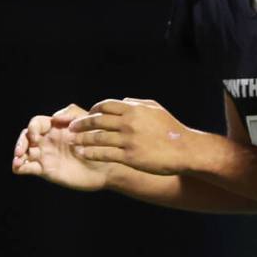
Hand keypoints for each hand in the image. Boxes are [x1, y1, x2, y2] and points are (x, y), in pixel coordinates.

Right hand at [12, 104, 111, 190]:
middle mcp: (48, 140)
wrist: (108, 166)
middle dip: (21, 142)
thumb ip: (74, 115)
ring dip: (17, 155)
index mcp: (57, 127)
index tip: (37, 136)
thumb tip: (55, 117)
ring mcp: (45, 155)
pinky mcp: (45, 170)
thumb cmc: (102, 143)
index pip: (37, 123)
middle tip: (21, 151)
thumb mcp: (91, 123)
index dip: (33, 127)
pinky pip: (27, 167)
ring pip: (23, 152)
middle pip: (26, 137)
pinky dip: (19, 167)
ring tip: (18, 160)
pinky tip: (20, 167)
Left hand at [69, 98, 196, 175]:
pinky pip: (103, 154)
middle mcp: (130, 123)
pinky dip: (90, 153)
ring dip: (82, 139)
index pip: (105, 106)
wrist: (185, 150)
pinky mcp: (129, 156)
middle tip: (72, 128)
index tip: (87, 115)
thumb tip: (122, 100)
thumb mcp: (157, 110)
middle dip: (81, 124)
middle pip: (97, 121)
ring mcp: (129, 140)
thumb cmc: (172, 129)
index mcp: (135, 109)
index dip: (93, 110)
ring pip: (97, 138)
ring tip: (73, 142)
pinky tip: (83, 154)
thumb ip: (138, 103)